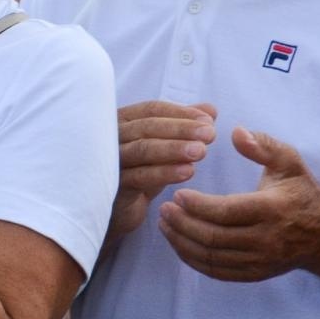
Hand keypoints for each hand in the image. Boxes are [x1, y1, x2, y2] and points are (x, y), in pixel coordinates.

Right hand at [111, 100, 215, 236]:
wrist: (119, 209)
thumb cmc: (140, 170)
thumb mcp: (163, 146)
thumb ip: (183, 126)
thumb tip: (210, 110)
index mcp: (122, 120)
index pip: (151, 109)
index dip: (181, 113)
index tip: (208, 120)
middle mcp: (111, 136)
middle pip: (147, 126)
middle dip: (181, 129)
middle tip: (210, 134)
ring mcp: (109, 161)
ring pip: (143, 149)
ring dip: (174, 149)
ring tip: (201, 152)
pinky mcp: (113, 186)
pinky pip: (140, 176)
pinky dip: (165, 173)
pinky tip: (188, 172)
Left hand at [158, 126, 319, 282]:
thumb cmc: (301, 192)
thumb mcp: (289, 162)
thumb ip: (263, 146)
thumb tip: (236, 132)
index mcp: (272, 209)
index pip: (225, 212)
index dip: (197, 205)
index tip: (177, 194)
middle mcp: (266, 239)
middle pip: (213, 237)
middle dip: (183, 224)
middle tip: (163, 209)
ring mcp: (260, 261)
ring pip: (212, 258)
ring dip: (182, 243)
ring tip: (165, 224)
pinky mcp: (255, 274)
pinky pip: (217, 272)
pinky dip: (193, 260)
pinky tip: (179, 243)